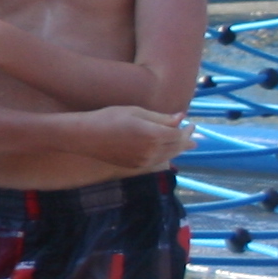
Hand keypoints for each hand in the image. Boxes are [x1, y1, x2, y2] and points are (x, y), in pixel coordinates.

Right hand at [77, 105, 191, 173]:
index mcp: (154, 136)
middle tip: (192, 134)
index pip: (179, 135)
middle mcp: (152, 152)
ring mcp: (143, 162)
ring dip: (178, 149)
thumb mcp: (136, 112)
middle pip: (176, 148)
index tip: (191, 124)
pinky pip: (157, 161)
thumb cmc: (109, 118)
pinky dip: (166, 155)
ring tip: (186, 145)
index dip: (187, 130)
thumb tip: (180, 118)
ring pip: (168, 157)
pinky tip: (167, 152)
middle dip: (186, 140)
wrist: (85, 136)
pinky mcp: (135, 167)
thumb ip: (161, 118)